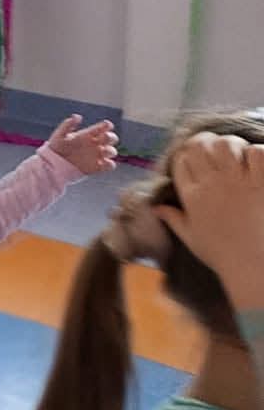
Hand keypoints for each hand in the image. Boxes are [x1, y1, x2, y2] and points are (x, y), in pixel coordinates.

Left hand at [46, 114, 118, 176]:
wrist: (53, 164)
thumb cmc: (56, 147)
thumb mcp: (60, 135)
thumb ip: (67, 124)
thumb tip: (77, 116)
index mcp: (88, 134)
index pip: (102, 127)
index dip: (107, 125)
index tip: (106, 124)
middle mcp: (95, 144)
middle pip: (111, 138)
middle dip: (111, 137)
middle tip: (105, 137)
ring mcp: (97, 155)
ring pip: (111, 151)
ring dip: (111, 151)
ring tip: (104, 151)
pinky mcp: (97, 167)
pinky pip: (109, 165)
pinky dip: (110, 164)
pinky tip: (103, 163)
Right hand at [156, 133, 263, 287]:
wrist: (254, 267)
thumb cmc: (222, 255)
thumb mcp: (191, 238)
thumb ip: (173, 218)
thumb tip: (155, 207)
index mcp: (192, 196)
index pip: (181, 159)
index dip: (188, 154)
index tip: (198, 159)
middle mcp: (211, 185)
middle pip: (200, 145)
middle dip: (207, 143)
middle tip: (219, 151)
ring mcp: (238, 183)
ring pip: (226, 144)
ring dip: (232, 145)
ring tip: (239, 155)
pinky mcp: (262, 184)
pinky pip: (258, 153)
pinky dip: (258, 153)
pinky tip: (258, 164)